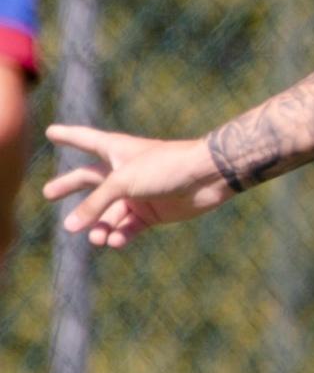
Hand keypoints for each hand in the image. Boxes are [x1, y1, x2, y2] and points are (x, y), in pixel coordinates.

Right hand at [41, 124, 233, 248]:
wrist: (207, 178)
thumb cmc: (165, 168)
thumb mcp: (122, 183)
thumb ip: (94, 204)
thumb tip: (69, 227)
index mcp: (117, 151)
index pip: (86, 140)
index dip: (68, 136)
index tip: (51, 131)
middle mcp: (125, 171)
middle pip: (90, 180)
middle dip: (70, 186)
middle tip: (47, 193)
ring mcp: (139, 192)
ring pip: (109, 212)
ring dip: (100, 226)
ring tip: (97, 238)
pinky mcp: (153, 212)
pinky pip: (128, 226)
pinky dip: (120, 234)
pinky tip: (115, 241)